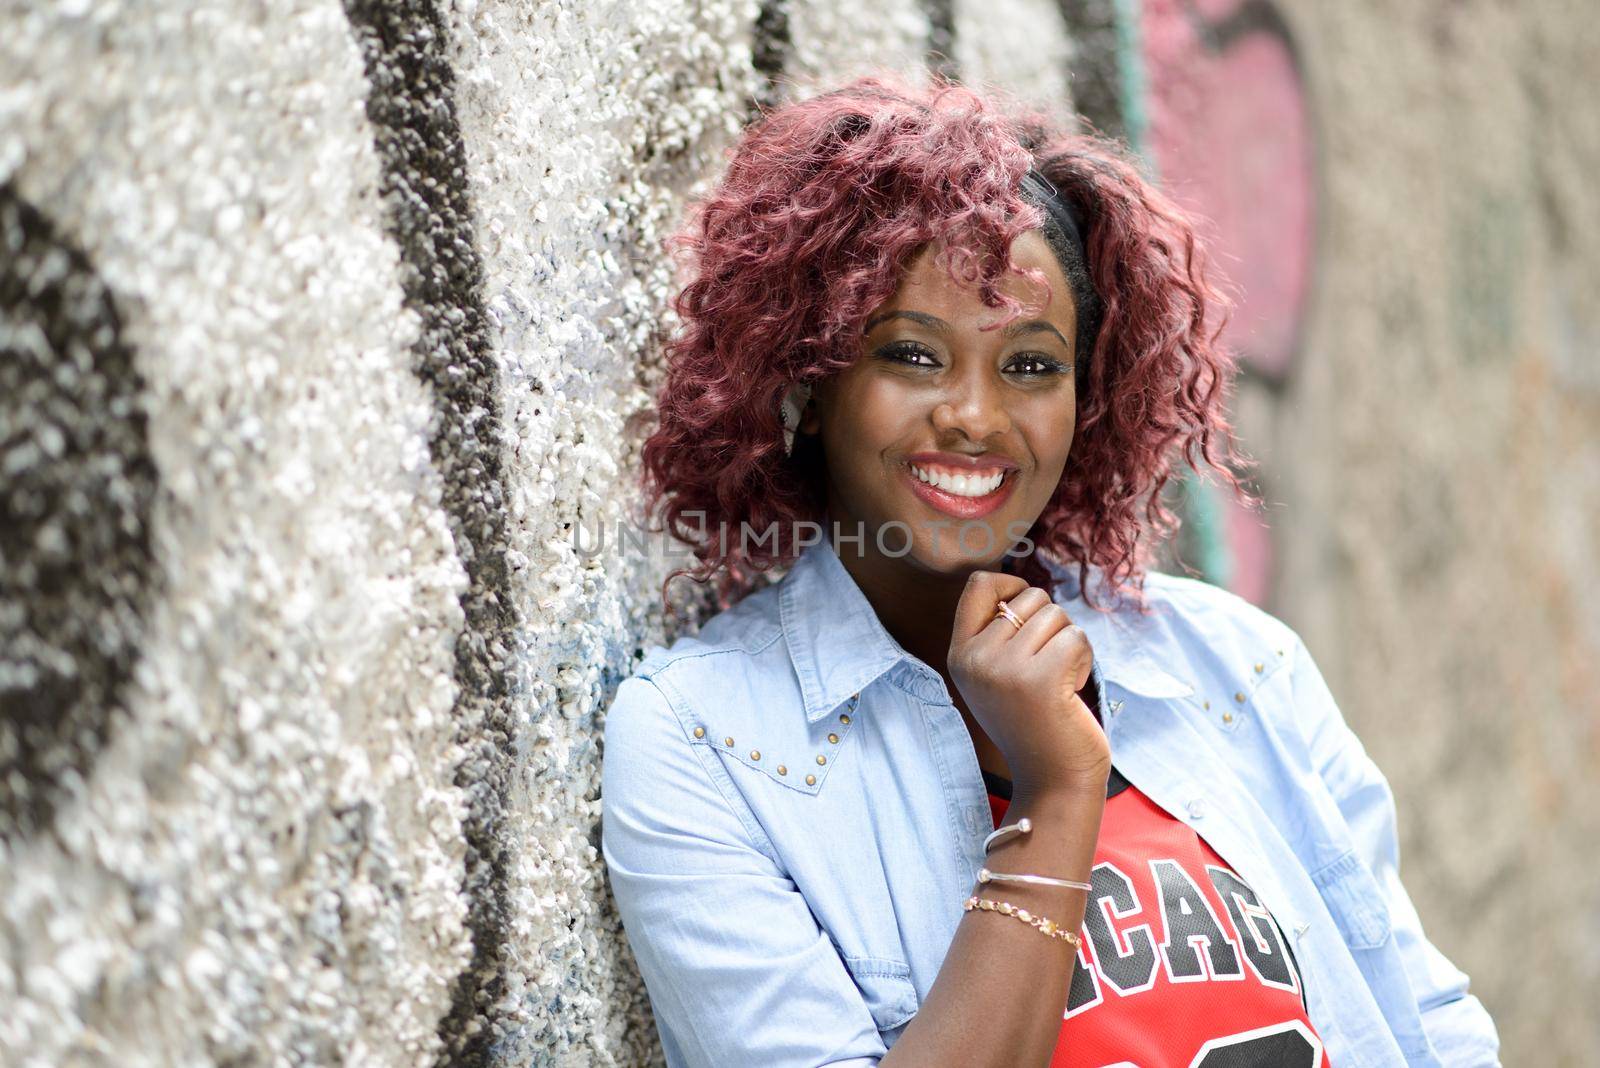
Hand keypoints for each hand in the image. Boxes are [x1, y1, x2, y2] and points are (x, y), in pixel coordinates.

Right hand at [947, 570, 1109, 796]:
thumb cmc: (1035, 724)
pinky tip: (1072, 689)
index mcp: (959, 655)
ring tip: (1060, 681)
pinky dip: (1085, 659)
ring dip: (1069, 644)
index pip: (978, 585)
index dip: (1010, 584)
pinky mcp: (1041, 678)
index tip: (1029, 612)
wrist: (1053, 781)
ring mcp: (1004, 669)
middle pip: (1028, 597)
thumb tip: (1024, 589)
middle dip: (1051, 624)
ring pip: (1055, 616)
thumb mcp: (997, 677)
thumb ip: (998, 636)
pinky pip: (1076, 637)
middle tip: (1048, 666)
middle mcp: (975, 659)